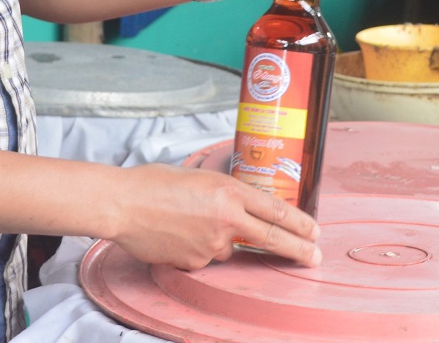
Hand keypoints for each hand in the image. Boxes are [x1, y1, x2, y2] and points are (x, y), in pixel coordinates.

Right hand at [105, 163, 321, 269]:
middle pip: (273, 238)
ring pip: (228, 247)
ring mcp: (212, 243)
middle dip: (298, 249)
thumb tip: (237, 209)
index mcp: (227, 189)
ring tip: (183, 220)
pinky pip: (205, 257)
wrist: (124, 204)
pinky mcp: (197, 262)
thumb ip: (222, 194)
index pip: (275, 210)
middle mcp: (226, 217)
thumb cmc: (154, 182)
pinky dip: (196, 247)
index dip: (299, 222)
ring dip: (217, 238)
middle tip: (315, 256)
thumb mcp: (196, 176)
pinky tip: (174, 233)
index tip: (314, 230)